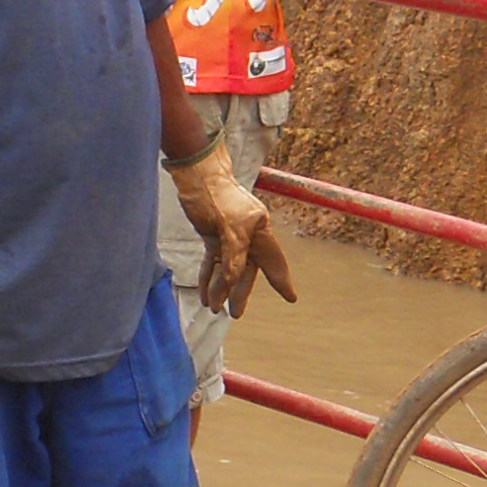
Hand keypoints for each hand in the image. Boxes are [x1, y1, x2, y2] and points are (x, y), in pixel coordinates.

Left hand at [169, 139, 296, 315]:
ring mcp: (229, 235)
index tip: (290, 297)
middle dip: (240, 292)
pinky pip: (213, 261)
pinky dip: (208, 276)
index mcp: (259, 229)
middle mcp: (248, 234)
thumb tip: (232, 279)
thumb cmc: (215, 194)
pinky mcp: (213, 234)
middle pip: (247, 269)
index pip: (272, 260)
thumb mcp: (226, 226)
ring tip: (213, 308)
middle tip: (235, 313)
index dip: (281, 280)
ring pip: (228, 268)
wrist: (195, 173)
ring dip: (220, 287)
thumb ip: (232, 255)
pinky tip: (205, 293)